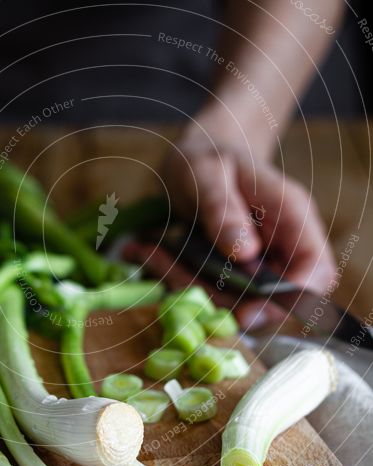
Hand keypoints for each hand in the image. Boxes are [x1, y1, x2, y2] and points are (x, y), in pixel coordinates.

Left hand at [164, 138, 336, 328]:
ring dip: (191, 288)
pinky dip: (179, 281)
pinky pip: (211, 293)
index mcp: (292, 217)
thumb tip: (244, 254)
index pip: (316, 270)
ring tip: (151, 252)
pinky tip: (150, 253)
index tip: (248, 309)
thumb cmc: (208, 156)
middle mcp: (281, 246)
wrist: (197, 156)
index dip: (292, 298)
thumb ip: (223, 208)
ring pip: (235, 302)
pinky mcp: (232, 275)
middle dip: (223, 299)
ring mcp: (258, 264)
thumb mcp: (207, 172)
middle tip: (176, 273)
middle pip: (273, 299)